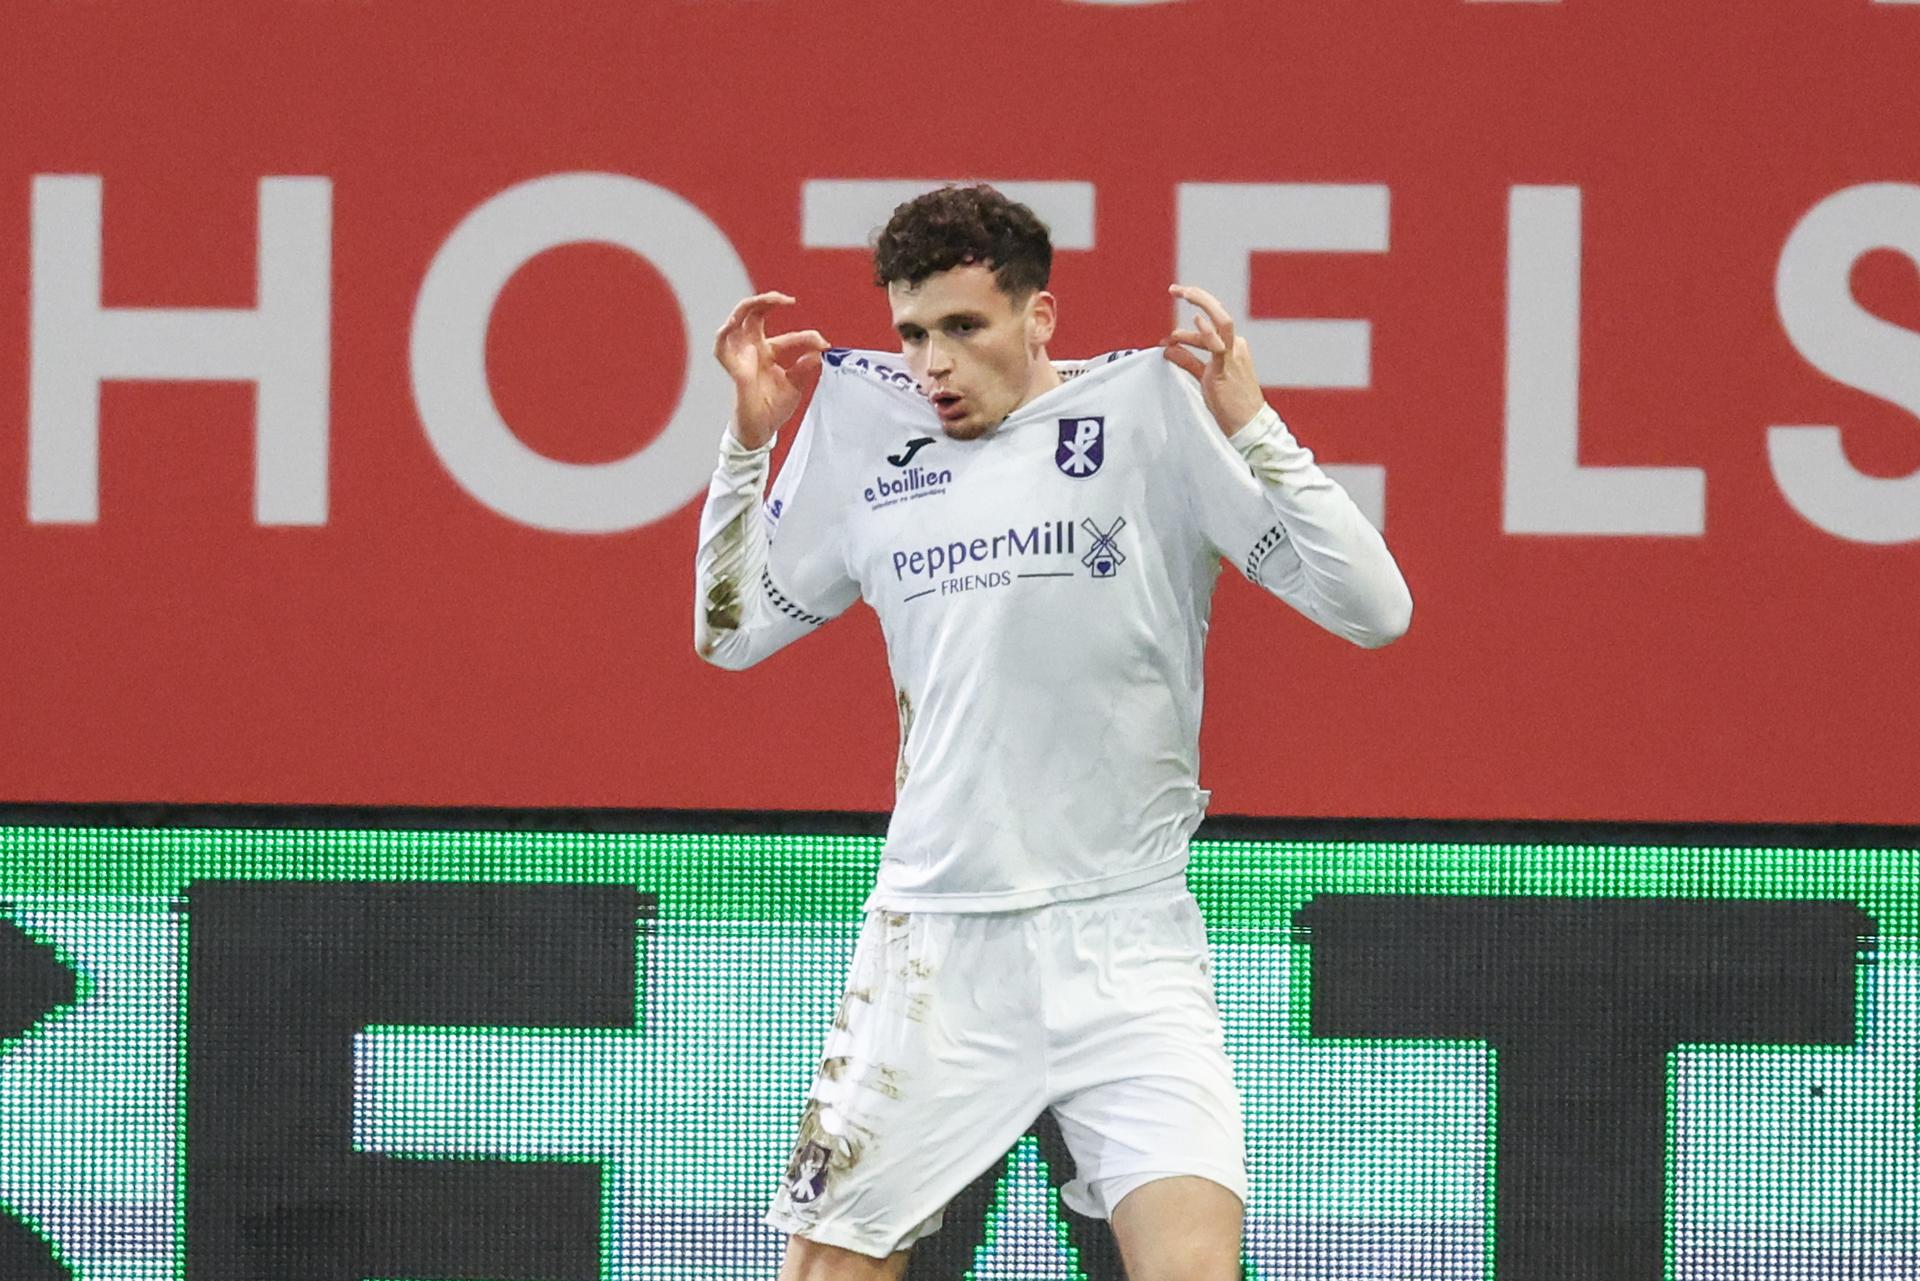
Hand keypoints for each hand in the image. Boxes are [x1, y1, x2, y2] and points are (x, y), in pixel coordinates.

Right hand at [713, 291, 829, 448]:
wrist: (761, 430)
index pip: (787, 336)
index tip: (824, 343)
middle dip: (768, 300)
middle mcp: (753, 349)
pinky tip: (732, 323)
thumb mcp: (796, 385)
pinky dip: (724, 334)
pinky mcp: (734, 370)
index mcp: (768, 352)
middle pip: (754, 313)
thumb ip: (805, 367)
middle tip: (788, 299)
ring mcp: (742, 357)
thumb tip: (819, 352)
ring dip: (747, 307)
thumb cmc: (773, 407)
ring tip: (765, 300)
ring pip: (736, 321)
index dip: (807, 337)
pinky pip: (721, 348)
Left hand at [1163, 284, 1266, 433]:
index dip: (1188, 325)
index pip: (1211, 326)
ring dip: (1202, 302)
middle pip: (1219, 313)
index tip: (1169, 332)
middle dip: (1198, 297)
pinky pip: (1217, 346)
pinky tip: (1195, 321)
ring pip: (1222, 321)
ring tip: (1181, 292)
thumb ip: (1187, 361)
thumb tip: (1168, 349)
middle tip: (1175, 289)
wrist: (1248, 425)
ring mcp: (1233, 355)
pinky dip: (1205, 333)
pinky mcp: (1226, 368)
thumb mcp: (1205, 377)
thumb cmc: (1230, 404)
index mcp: (1233, 348)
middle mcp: (1235, 346)